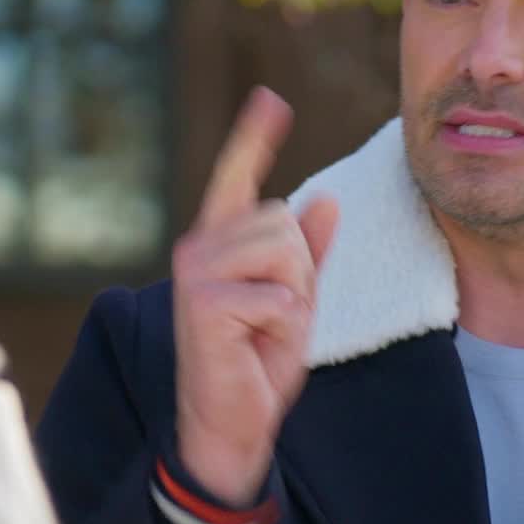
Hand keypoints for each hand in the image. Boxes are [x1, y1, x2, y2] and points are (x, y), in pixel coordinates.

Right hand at [173, 88, 339, 505]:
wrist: (231, 422)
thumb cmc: (255, 360)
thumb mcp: (294, 300)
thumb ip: (308, 253)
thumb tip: (326, 199)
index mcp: (218, 242)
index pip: (236, 179)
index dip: (253, 139)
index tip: (272, 100)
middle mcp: (198, 247)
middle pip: (282, 221)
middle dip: (300, 271)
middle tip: (276, 316)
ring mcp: (196, 273)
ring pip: (284, 252)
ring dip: (294, 298)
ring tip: (266, 329)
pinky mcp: (205, 303)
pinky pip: (280, 297)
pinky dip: (284, 328)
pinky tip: (255, 346)